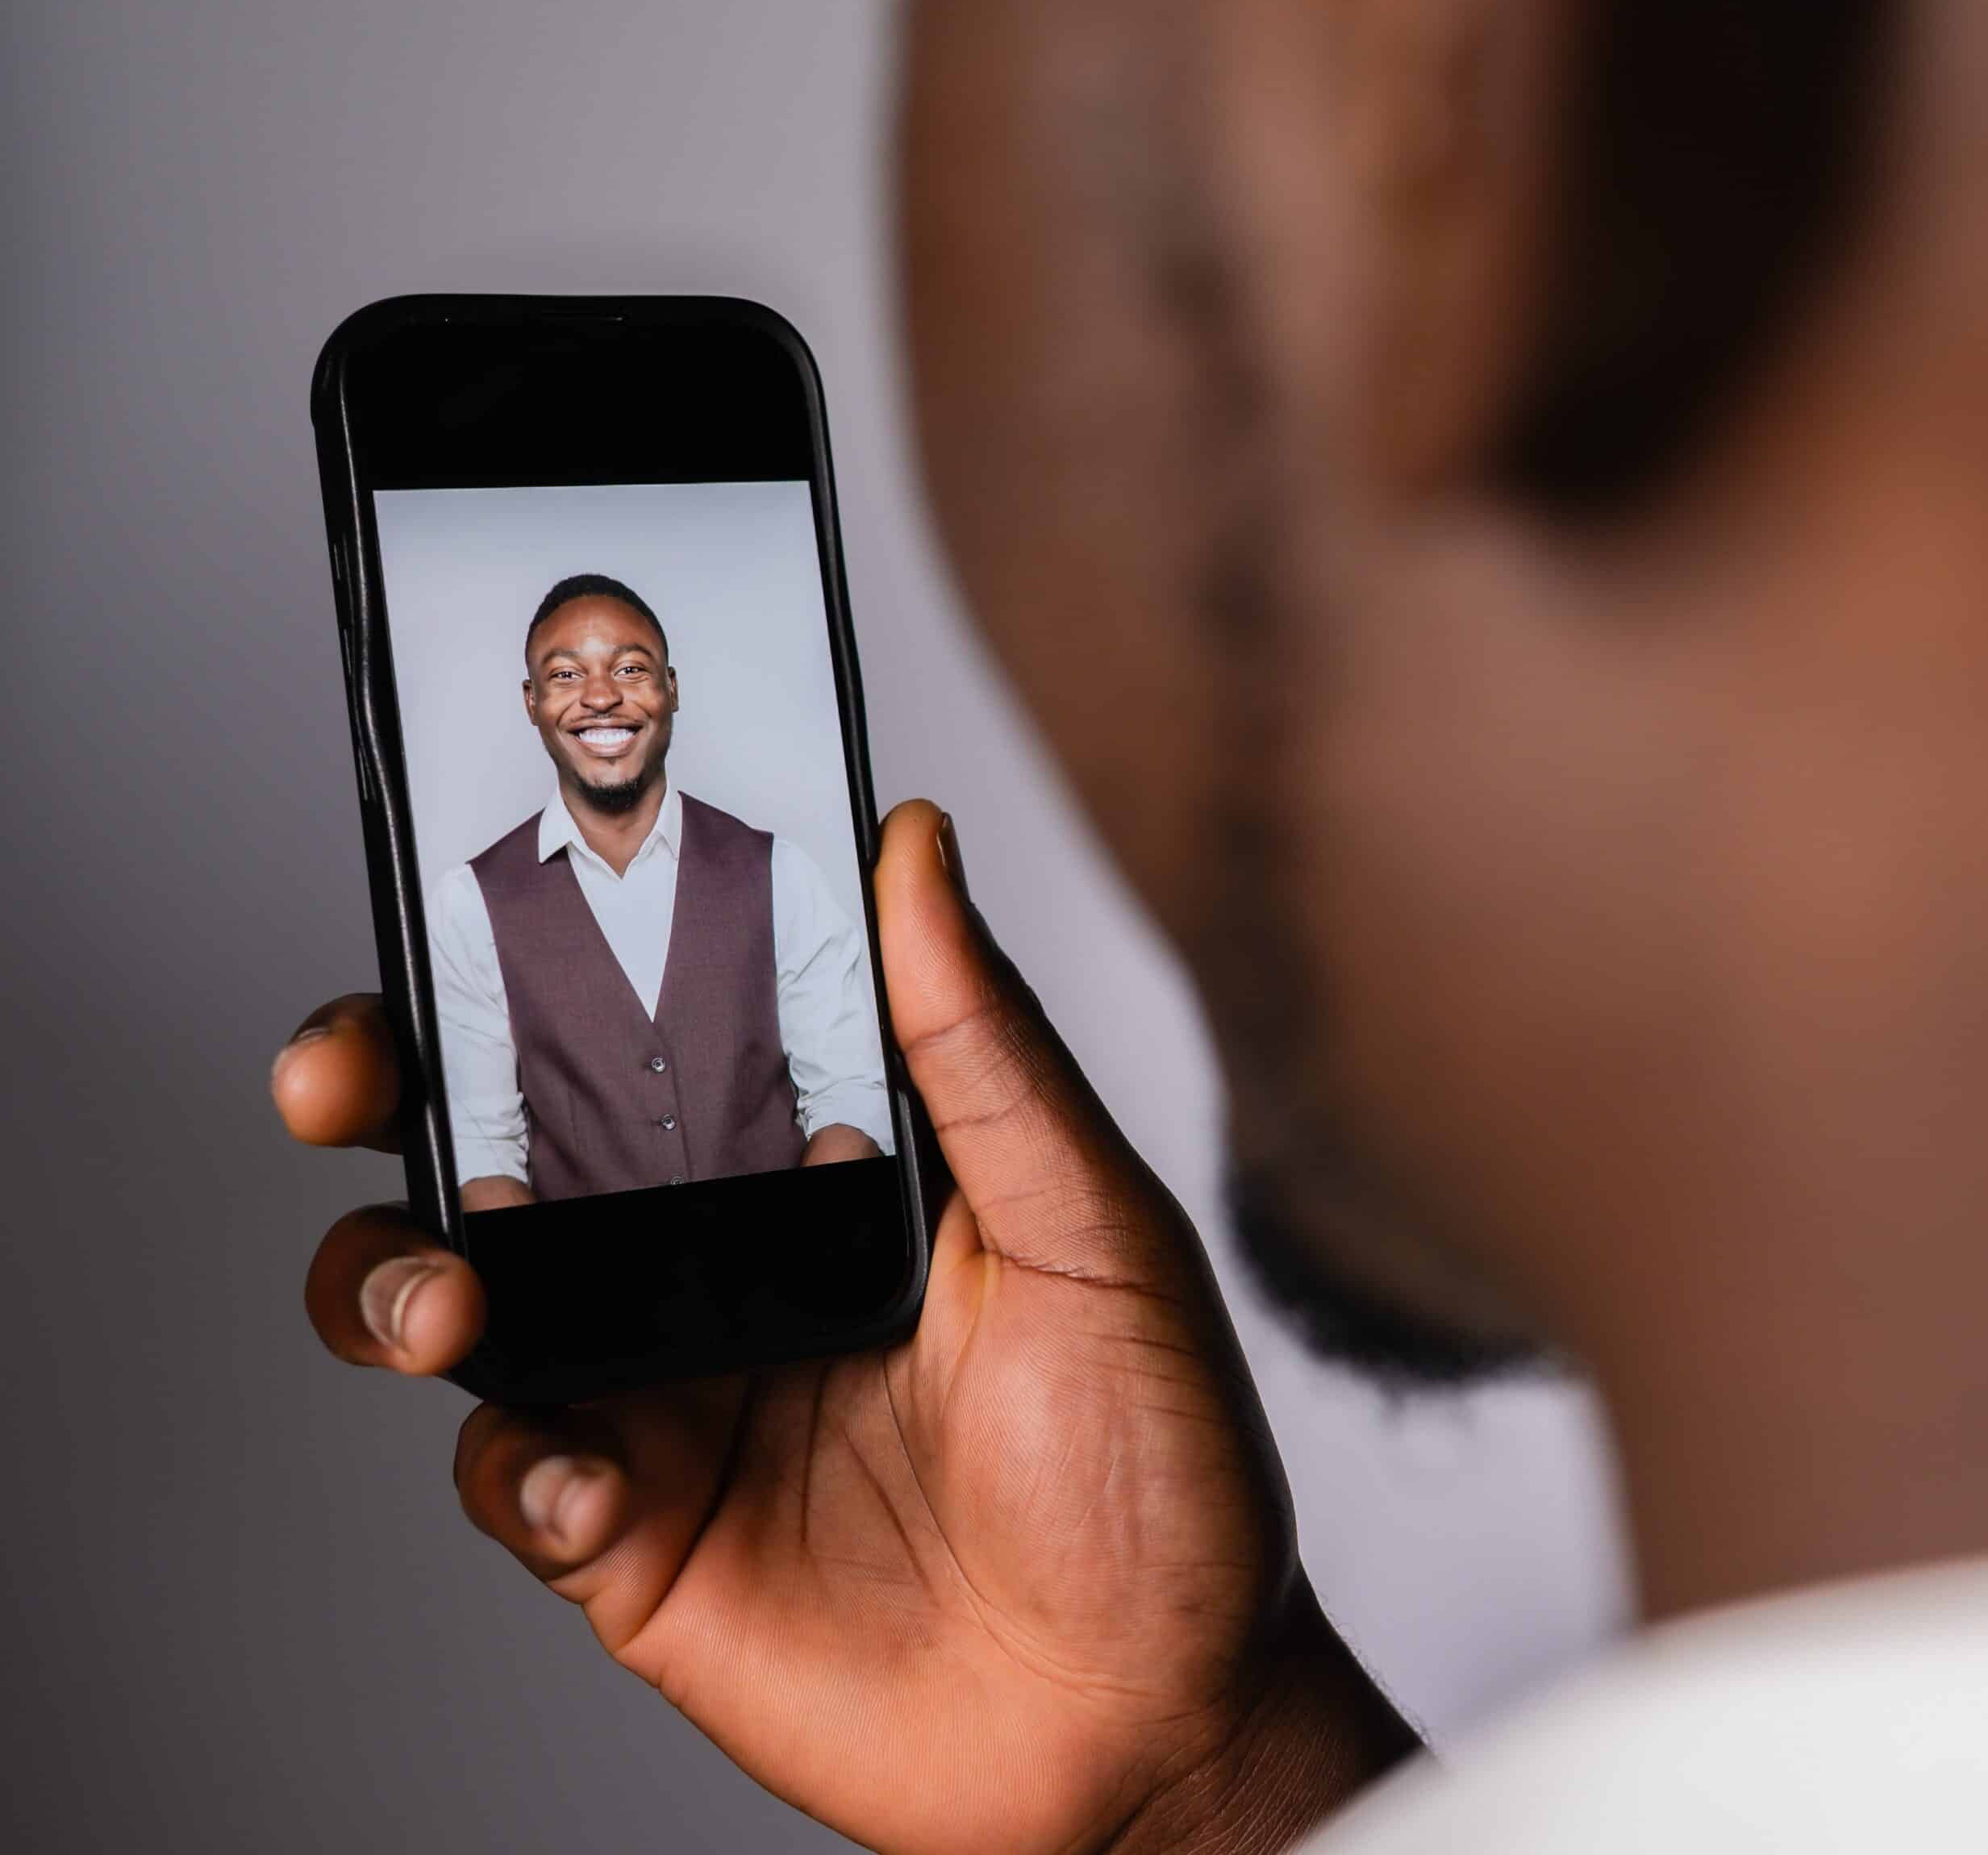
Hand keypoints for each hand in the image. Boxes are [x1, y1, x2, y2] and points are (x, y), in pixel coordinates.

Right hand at [274, 801, 1411, 1854]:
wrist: (1149, 1724)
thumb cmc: (1153, 1462)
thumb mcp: (1089, 1227)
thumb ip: (982, 1045)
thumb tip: (917, 843)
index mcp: (817, 1152)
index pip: (655, 1016)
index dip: (545, 950)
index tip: (466, 886)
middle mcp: (721, 1255)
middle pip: (511, 1141)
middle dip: (395, 1086)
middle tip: (348, 1074)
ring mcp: (668, 1393)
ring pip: (463, 1297)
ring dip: (397, 1277)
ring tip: (448, 1300)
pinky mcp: (636, 1535)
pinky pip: (510, 1476)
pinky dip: (511, 1468)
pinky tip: (583, 1482)